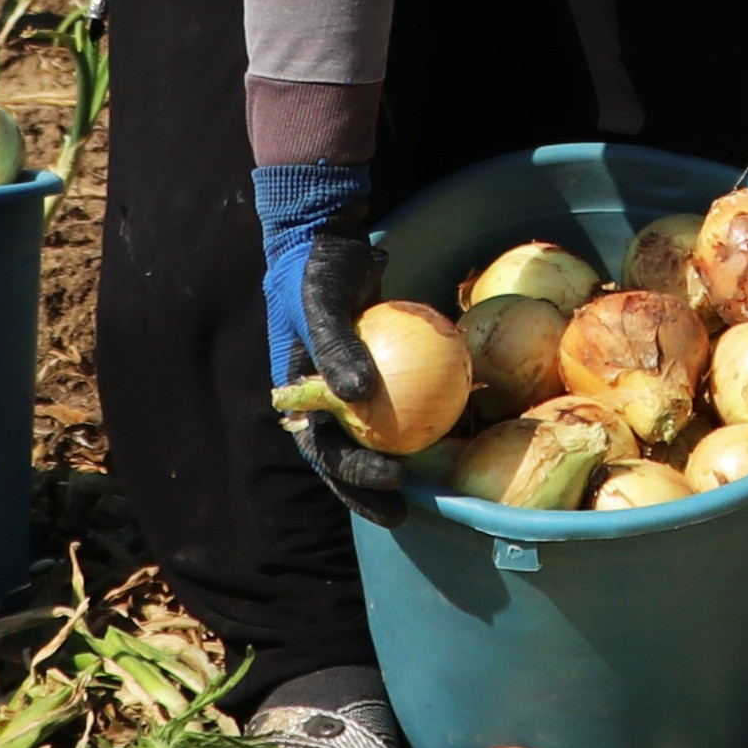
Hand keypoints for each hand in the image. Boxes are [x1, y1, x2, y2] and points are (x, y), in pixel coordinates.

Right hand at [255, 159, 411, 513]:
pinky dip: (416, 415)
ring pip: (371, 435)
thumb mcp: (321, 308)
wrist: (326, 241)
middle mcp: (322, 401)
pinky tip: (448, 427)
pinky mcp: (374, 371)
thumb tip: (358, 398)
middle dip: (370, 488)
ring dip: (394, 461)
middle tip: (406, 506)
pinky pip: (397, 399)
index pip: (323, 450)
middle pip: (345, 455)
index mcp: (299, 398)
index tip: (391, 479)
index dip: (352, 475)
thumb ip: (336, 349)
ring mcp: (347, 388)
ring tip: (425, 485)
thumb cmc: (315, 275)